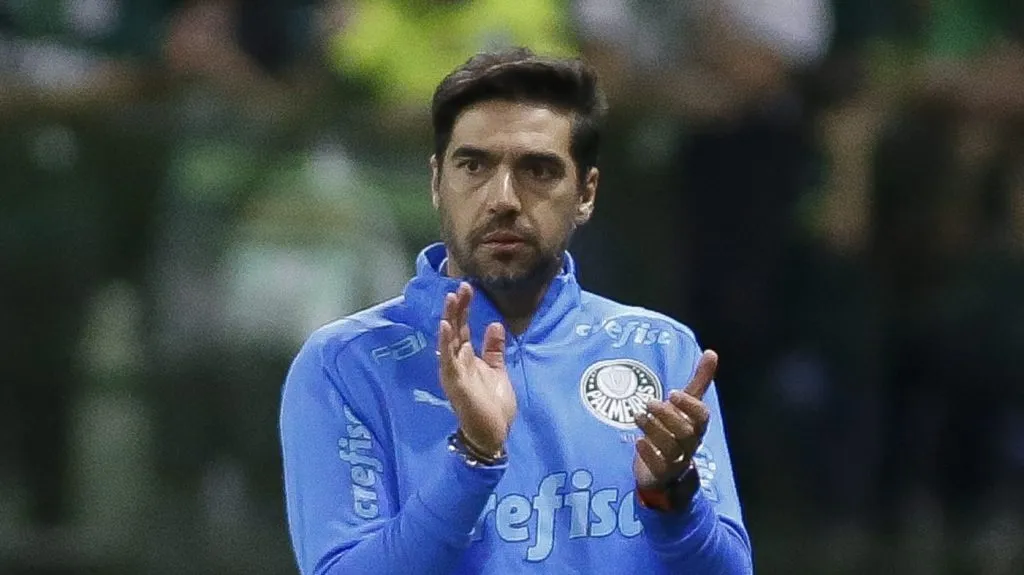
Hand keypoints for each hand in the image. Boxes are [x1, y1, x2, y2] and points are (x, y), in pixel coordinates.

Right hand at [437, 282, 517, 454]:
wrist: (493, 434)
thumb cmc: (493, 405)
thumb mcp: (497, 371)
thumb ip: (494, 349)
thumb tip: (494, 324)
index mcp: (467, 358)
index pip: (463, 328)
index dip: (464, 308)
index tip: (468, 288)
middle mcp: (457, 362)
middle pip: (455, 330)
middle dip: (457, 308)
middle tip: (460, 286)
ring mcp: (454, 372)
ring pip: (448, 341)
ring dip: (449, 319)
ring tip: (451, 299)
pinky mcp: (455, 383)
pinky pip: (448, 360)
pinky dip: (445, 343)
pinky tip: (445, 326)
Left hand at [633, 350, 717, 489]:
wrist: (663, 469)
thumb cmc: (674, 431)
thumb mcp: (685, 406)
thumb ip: (699, 381)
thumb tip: (712, 352)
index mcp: (696, 426)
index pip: (702, 417)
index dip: (689, 405)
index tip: (672, 392)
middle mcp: (690, 444)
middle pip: (686, 432)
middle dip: (667, 416)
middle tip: (648, 402)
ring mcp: (677, 461)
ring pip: (672, 448)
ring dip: (654, 430)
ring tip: (637, 415)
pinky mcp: (661, 474)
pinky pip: (659, 467)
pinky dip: (649, 453)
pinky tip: (638, 441)